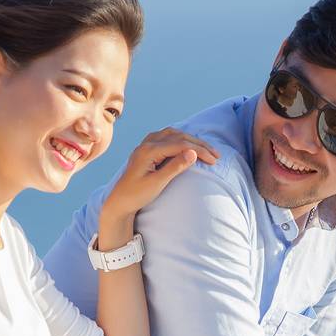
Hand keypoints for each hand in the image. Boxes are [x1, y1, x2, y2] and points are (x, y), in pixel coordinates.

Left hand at [100, 128, 219, 232]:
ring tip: (205, 150)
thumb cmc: (137, 195)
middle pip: (178, 136)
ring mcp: (145, 145)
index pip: (181, 145)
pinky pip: (166, 137)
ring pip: (173, 134)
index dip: (200, 151)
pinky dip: (180, 139)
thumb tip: (193, 153)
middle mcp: (147, 144)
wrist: (119, 201)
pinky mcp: (146, 150)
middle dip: (199, 144)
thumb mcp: (157, 183)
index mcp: (149, 151)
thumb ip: (175, 167)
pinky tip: (187, 145)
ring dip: (190, 139)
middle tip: (216, 155)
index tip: (214, 160)